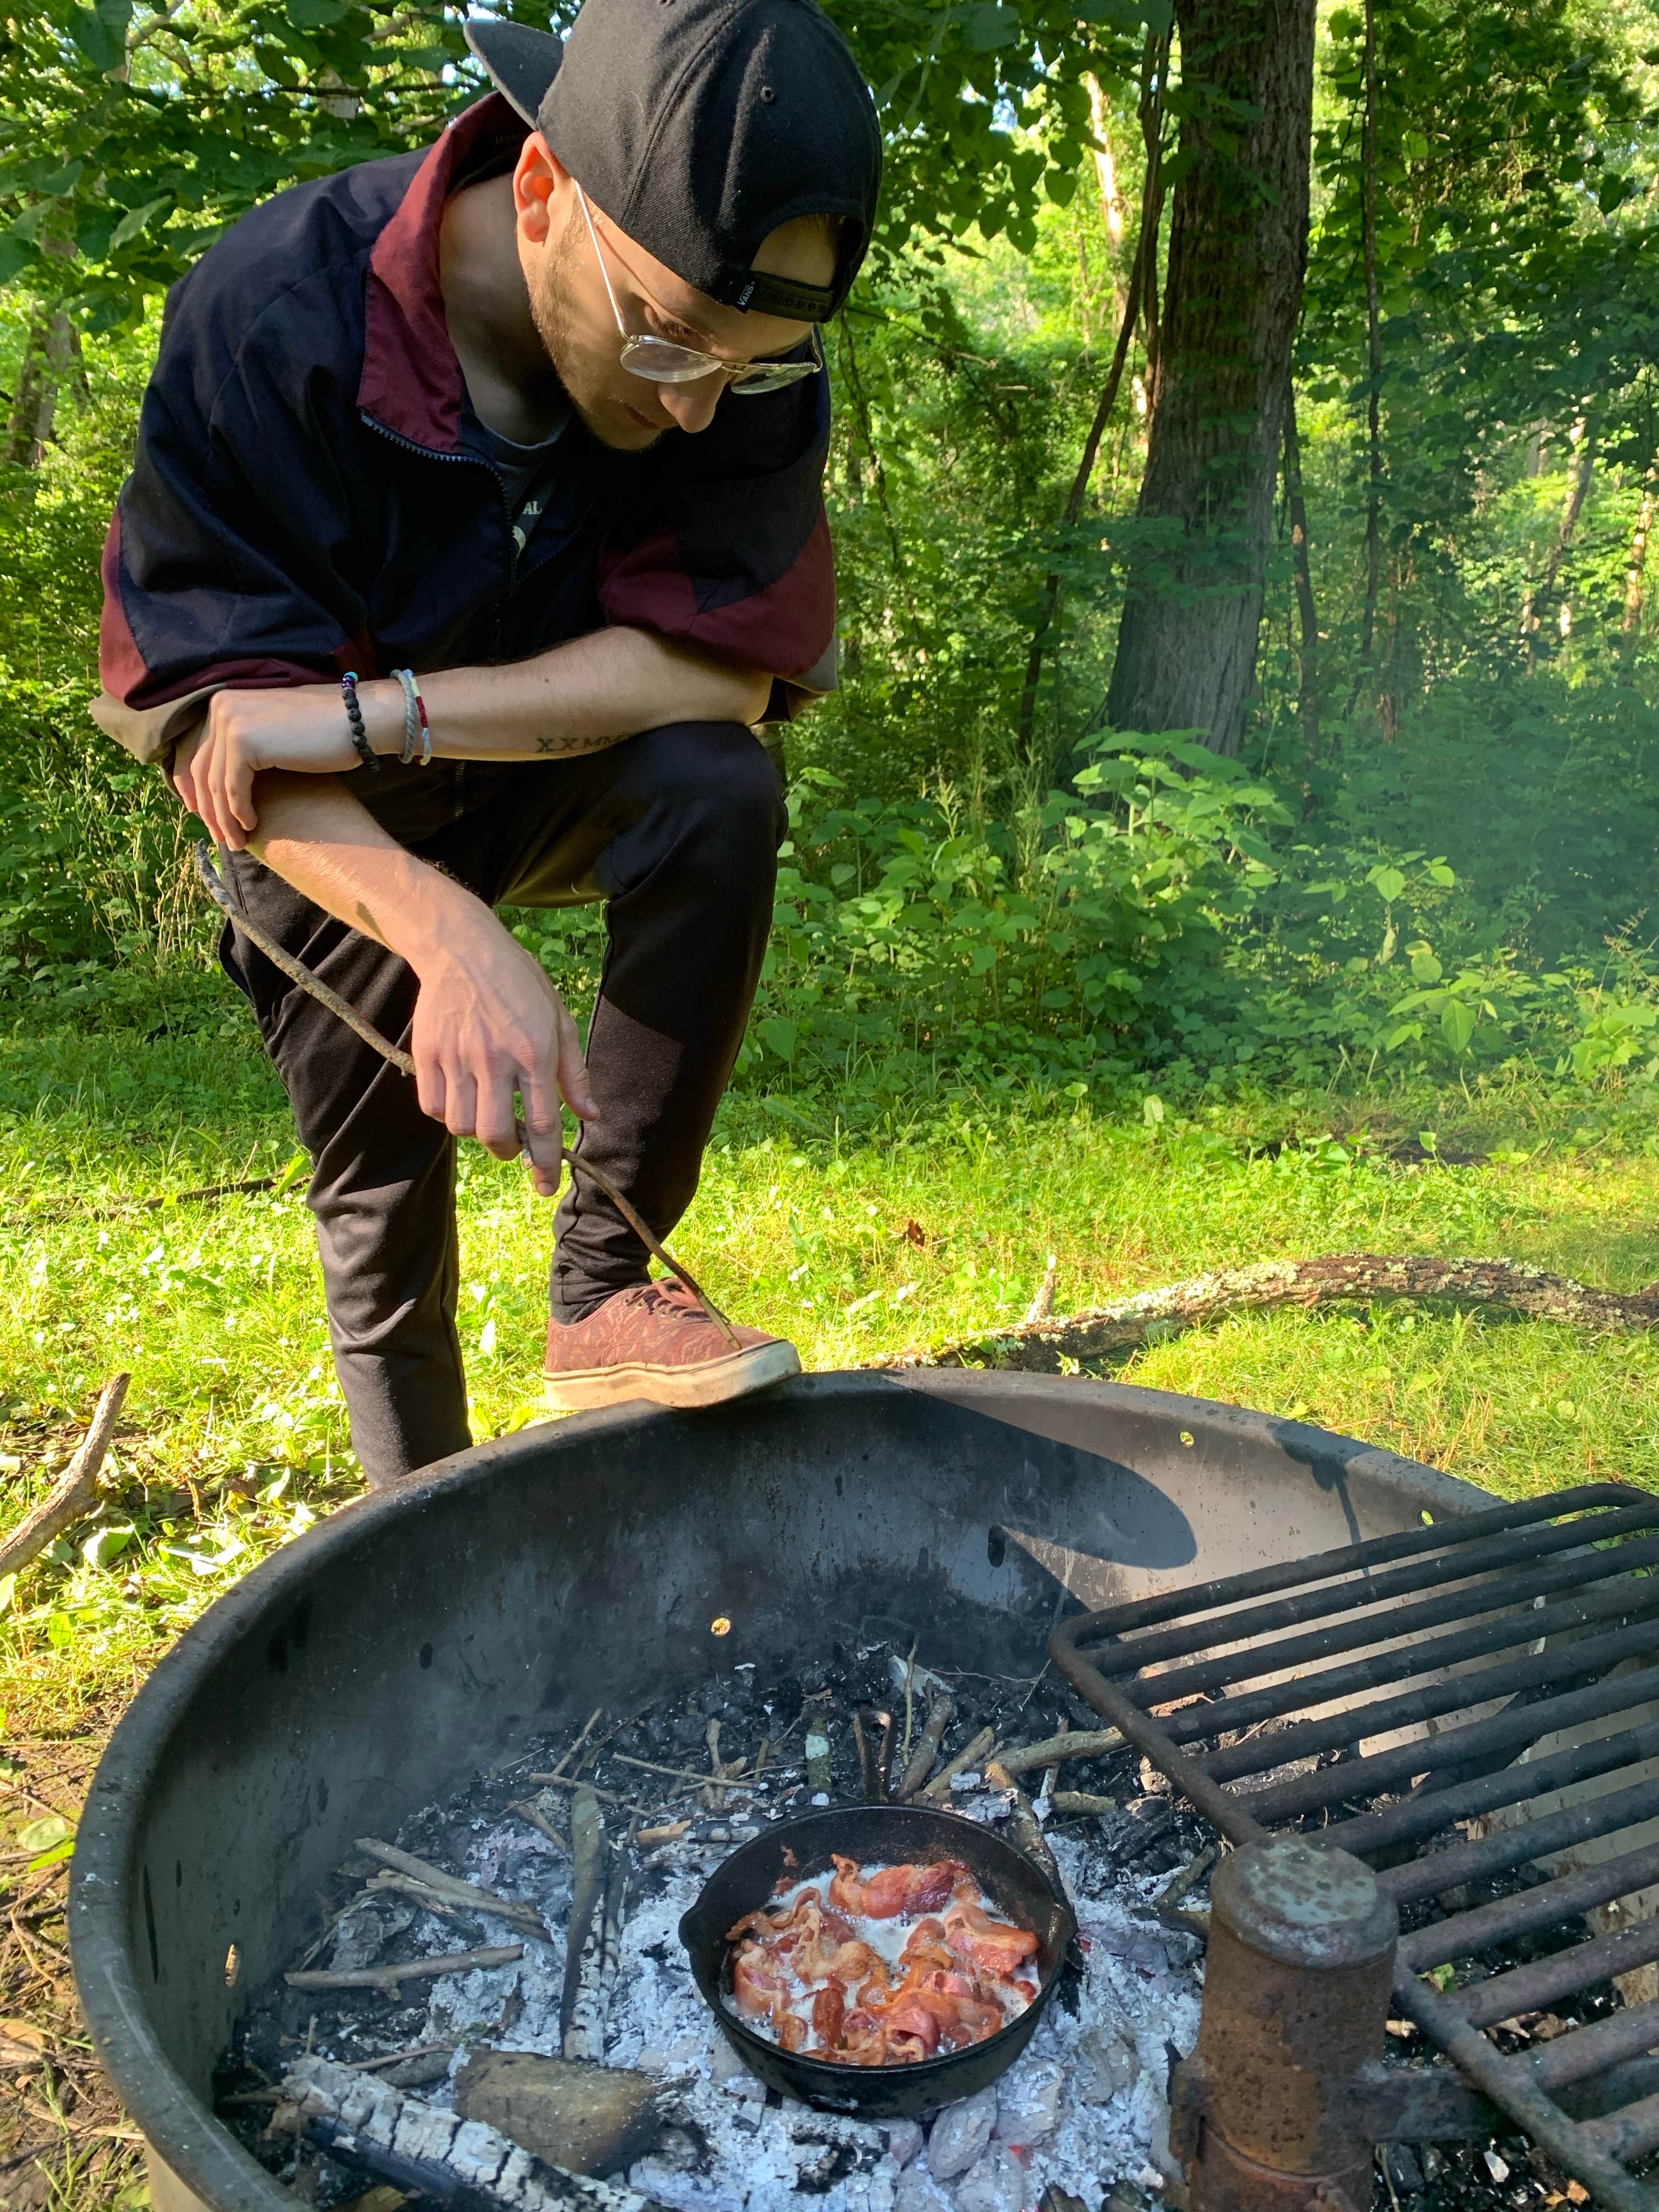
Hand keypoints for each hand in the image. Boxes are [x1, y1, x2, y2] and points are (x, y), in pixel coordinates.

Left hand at [174, 680, 398, 849]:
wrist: (358, 719)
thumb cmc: (326, 731)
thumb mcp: (274, 734)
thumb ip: (248, 745)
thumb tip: (225, 778)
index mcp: (224, 701)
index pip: (197, 753)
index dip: (196, 791)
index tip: (206, 818)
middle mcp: (221, 707)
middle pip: (202, 770)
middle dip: (210, 810)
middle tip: (222, 838)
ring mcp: (230, 722)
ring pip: (216, 784)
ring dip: (225, 819)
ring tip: (238, 842)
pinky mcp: (243, 741)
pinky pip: (233, 788)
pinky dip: (239, 812)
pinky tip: (252, 826)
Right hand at [410, 913, 597, 1195]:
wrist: (462, 948)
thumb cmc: (519, 983)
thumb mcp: (559, 1019)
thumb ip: (574, 1073)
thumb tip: (590, 1116)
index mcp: (535, 1052)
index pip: (544, 1124)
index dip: (546, 1163)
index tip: (545, 1186)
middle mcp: (496, 1059)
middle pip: (497, 1134)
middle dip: (507, 1151)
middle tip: (512, 1144)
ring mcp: (458, 1056)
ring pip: (462, 1126)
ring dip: (476, 1132)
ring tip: (485, 1114)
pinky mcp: (427, 1053)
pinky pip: (432, 1107)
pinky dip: (445, 1113)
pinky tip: (459, 1098)